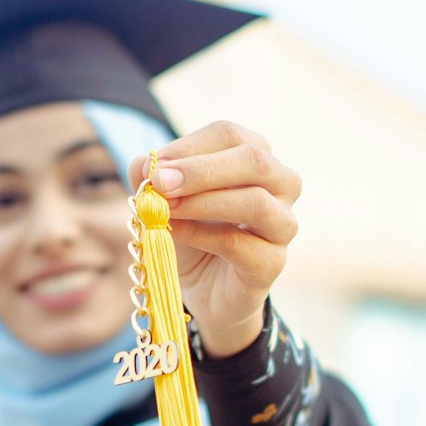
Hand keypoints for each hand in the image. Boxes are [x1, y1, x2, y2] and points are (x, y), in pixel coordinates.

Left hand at [128, 120, 300, 357]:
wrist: (205, 290)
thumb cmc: (193, 235)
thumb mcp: (168, 202)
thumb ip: (153, 180)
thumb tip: (142, 164)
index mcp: (257, 158)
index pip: (230, 135)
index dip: (189, 146)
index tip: (153, 166)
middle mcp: (281, 186)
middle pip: (254, 160)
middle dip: (200, 169)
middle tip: (159, 181)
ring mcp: (282, 225)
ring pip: (256, 202)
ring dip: (203, 202)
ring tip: (164, 209)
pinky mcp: (273, 263)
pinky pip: (240, 243)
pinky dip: (201, 235)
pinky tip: (174, 233)